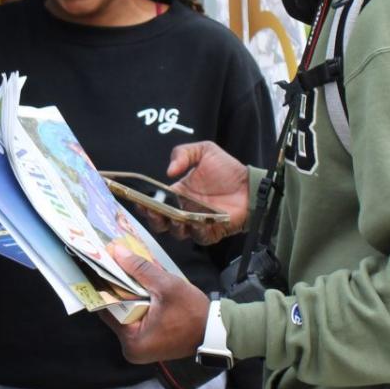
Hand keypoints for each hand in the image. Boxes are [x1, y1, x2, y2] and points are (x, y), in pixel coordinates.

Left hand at [103, 240, 210, 363]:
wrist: (216, 331)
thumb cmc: (193, 311)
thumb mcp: (167, 286)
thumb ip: (140, 268)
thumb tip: (116, 251)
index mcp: (131, 340)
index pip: (107, 308)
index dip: (105, 285)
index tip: (100, 266)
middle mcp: (130, 349)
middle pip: (116, 311)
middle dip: (118, 288)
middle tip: (113, 264)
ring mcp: (139, 347)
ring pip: (126, 313)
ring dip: (129, 295)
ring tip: (125, 270)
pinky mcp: (148, 342)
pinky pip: (136, 318)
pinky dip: (138, 303)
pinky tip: (139, 285)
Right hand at [135, 141, 250, 244]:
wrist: (250, 184)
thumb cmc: (227, 169)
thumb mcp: (204, 151)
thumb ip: (183, 154)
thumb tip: (168, 172)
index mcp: (177, 194)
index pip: (153, 203)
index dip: (143, 203)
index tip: (139, 198)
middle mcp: (183, 210)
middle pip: (160, 222)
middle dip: (153, 217)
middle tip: (153, 210)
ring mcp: (196, 223)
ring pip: (177, 232)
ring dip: (173, 226)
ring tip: (176, 217)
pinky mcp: (211, 232)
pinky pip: (199, 237)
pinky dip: (197, 231)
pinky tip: (198, 223)